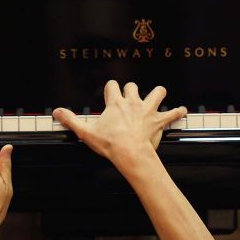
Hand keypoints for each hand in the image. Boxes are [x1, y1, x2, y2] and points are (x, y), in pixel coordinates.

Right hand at [53, 80, 186, 167]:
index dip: (110, 88)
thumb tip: (57, 112)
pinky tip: (182, 111)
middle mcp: (133, 102)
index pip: (112, 85)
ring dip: (158, 93)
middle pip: (133, 86)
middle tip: (129, 98)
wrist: (131, 154)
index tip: (109, 95)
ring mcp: (148, 110)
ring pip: (157, 93)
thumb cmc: (110, 144)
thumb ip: (71, 120)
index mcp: (116, 103)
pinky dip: (177, 112)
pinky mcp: (158, 121)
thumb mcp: (86, 132)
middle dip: (131, 90)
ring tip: (158, 94)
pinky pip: (172, 113)